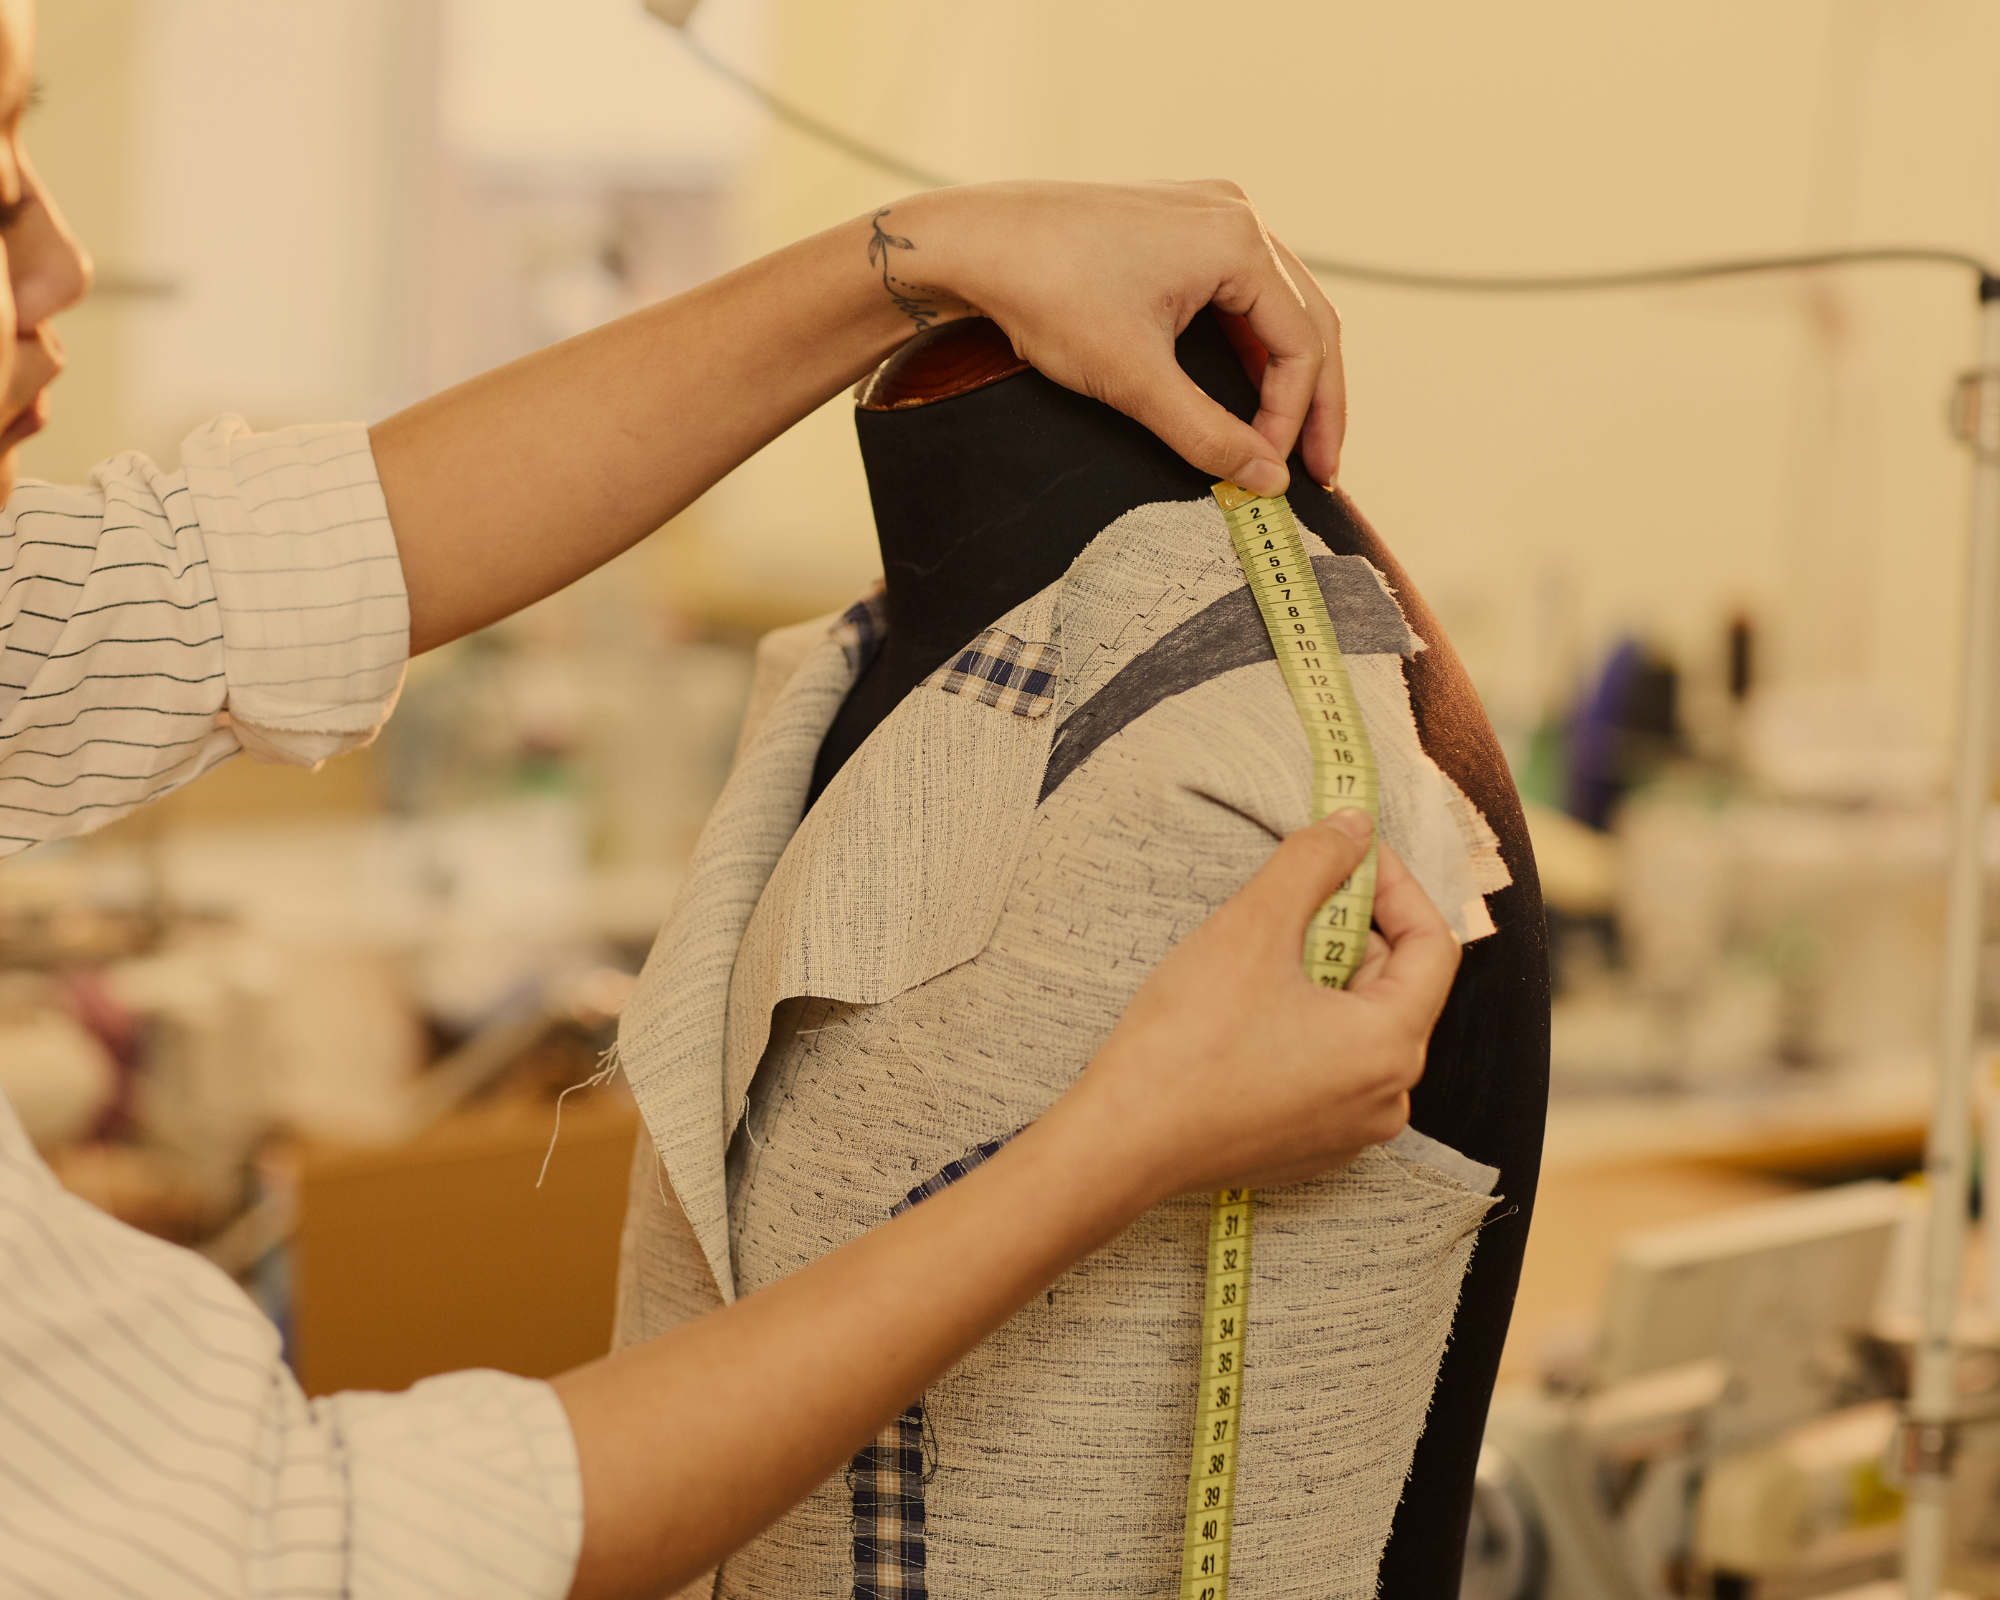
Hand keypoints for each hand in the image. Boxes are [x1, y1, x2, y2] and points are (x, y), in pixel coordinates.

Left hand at [906, 179, 1344, 493]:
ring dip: (1284, 375)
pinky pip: (1239, 292)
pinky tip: (1248, 392)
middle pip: (1305, 320)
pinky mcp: (1178, 228)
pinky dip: (1248, 346)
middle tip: (1323, 470)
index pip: (1301, 343)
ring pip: (1276, 307)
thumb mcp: (1133, 379)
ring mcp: (1207, 215)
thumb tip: (1267, 480)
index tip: (1274, 474)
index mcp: (1238, 240)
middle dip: (1314, 401)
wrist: (974, 244)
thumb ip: (1207, 434)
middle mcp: (1234, 215)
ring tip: (1289, 439)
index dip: (1296, 419)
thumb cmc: (1047, 295)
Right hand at [1060, 812, 1458, 1198]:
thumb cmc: (1186, 1043)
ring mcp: (1348, 1132)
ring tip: (1261, 956)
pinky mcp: (1308, 1148)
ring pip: (1359, 1028)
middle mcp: (1386, 1099)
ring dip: (1323, 979)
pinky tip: (1247, 1015)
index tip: (1348, 854)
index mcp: (1389, 1047)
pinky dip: (1304, 1028)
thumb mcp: (1251, 929)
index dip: (1396, 886)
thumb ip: (1312, 864)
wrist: (1120, 1142)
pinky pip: (1329, 1071)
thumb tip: (1352, 827)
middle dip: (1352, 932)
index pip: (1432, 946)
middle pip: (1395, 987)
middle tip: (1292, 900)